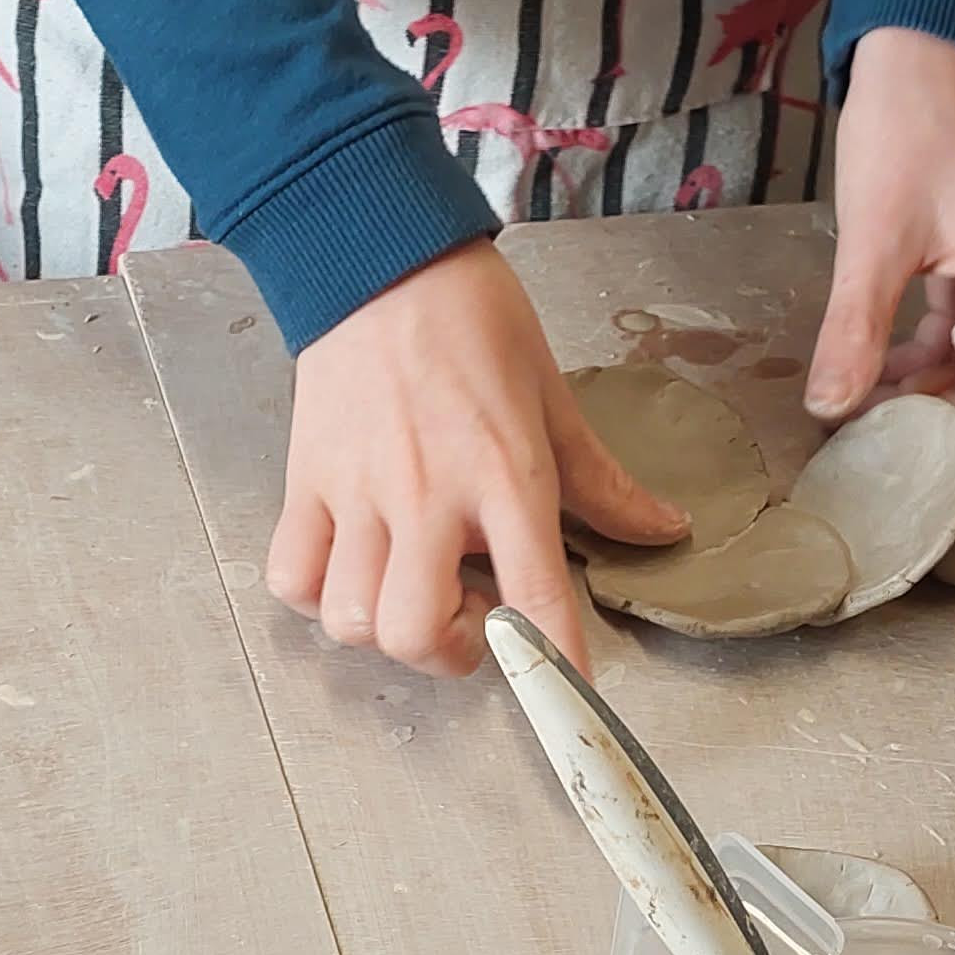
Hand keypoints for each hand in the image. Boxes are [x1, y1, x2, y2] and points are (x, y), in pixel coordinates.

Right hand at [271, 239, 686, 676]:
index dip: (554, 662)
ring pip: (352, 619)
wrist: (380, 256)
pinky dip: (318, 597)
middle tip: (470, 620)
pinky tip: (355, 570)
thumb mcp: (553, 396)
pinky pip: (292, 577)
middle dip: (450, 654)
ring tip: (413, 591)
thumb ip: (603, 481)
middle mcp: (426, 494)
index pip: (533, 594)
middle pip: (414, 633)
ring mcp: (358, 491)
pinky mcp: (306, 480)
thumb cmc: (474, 319)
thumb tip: (662, 529)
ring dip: (386, 629)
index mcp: (503, 472)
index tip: (569, 698)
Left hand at [808, 28, 954, 418]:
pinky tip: (875, 359)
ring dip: (936, 380)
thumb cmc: (909, 132)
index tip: (948, 347)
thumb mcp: (876, 238)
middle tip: (887, 411)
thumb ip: (857, 329)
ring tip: (867, 392)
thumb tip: (828, 408)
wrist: (914, 57)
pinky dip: (930, 347)